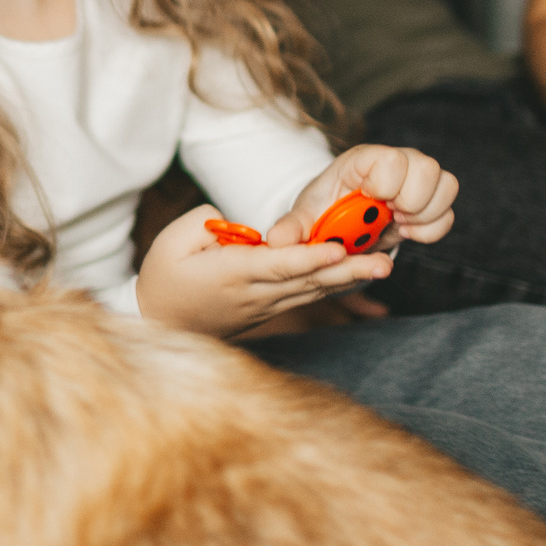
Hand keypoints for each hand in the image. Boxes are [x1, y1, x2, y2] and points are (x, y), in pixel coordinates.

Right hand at [136, 201, 392, 339]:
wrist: (161, 323)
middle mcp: (255, 294)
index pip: (275, 265)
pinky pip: (309, 296)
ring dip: (350, 280)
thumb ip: (204, 223)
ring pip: (313, 291)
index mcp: (230, 275)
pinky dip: (336, 286)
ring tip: (383, 265)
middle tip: (384, 262)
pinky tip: (361, 275)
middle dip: (346, 271)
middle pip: (306, 281)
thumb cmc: (164, 278)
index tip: (335, 249)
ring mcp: (266, 306)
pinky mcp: (272, 309)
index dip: (307, 258)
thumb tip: (239, 223)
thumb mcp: (169, 242)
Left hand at [272, 143, 459, 254]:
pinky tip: (407, 232)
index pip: (392, 157)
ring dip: (424, 215)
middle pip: (427, 167)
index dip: (386, 185)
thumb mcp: (306, 218)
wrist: (341, 219)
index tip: (371, 201)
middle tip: (388, 216)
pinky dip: (432, 229)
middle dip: (409, 201)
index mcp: (363, 159)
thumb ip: (293, 228)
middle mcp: (397, 160)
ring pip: (447, 185)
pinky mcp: (432, 197)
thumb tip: (276, 241)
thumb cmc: (324, 210)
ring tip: (397, 224)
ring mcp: (418, 177)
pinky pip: (449, 213)